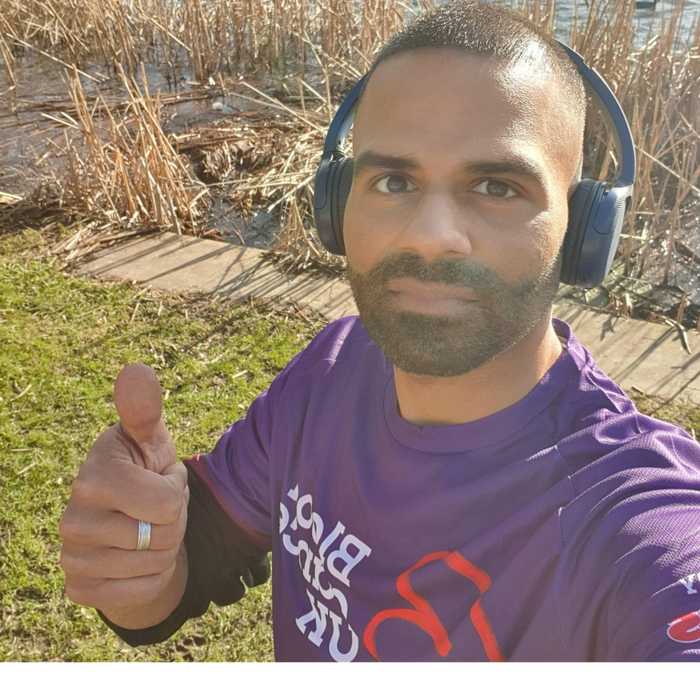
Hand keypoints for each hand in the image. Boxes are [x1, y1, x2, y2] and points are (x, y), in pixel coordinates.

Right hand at [59, 364, 187, 612]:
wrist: (133, 520)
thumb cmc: (144, 470)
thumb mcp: (149, 439)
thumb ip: (144, 410)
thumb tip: (135, 371)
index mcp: (94, 476)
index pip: (167, 504)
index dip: (176, 493)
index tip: (158, 481)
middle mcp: (72, 518)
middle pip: (162, 537)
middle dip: (173, 523)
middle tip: (154, 509)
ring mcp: (71, 557)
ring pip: (154, 566)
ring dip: (164, 550)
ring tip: (146, 529)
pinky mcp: (79, 588)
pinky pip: (142, 592)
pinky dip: (153, 578)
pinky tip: (137, 560)